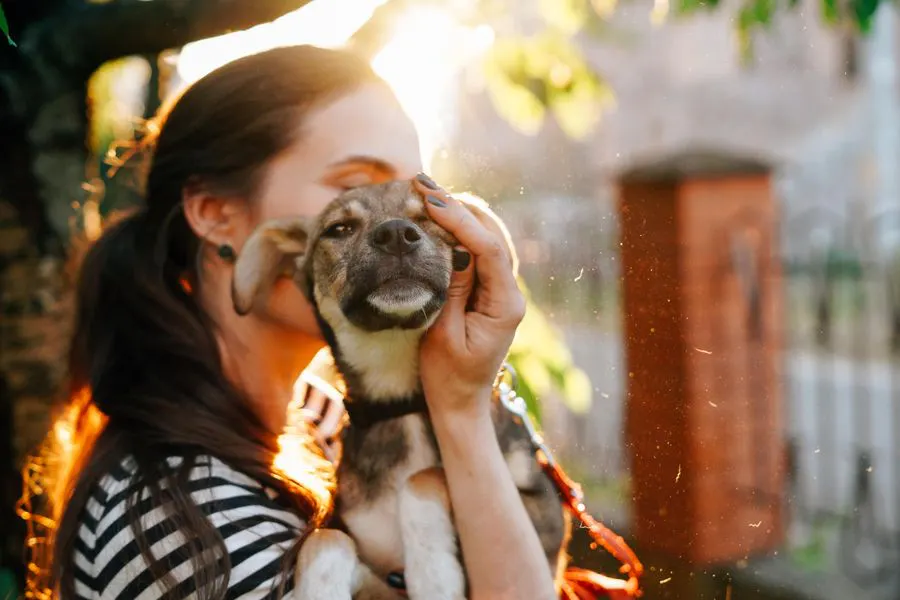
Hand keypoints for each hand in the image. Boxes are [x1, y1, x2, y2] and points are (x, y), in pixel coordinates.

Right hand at [412, 173, 524, 416]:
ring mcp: (501, 290)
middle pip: (492, 235)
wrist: (459, 404)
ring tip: (426, 192)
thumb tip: (453, 246)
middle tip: (422, 183)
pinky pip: (478, 251)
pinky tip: (437, 216)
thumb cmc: (447, 377)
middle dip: (458, 207)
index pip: (489, 250)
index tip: (431, 201)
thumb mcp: (442, 335)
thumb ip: (450, 290)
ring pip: (487, 238)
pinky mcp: (489, 290)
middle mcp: (509, 293)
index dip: (460, 221)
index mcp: (505, 306)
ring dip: (458, 213)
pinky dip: (459, 230)